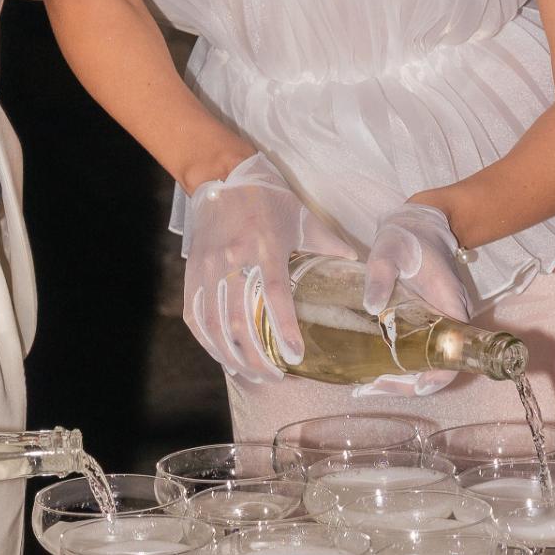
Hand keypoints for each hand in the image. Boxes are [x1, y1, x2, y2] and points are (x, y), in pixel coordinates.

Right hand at [184, 152, 349, 380]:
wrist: (223, 177)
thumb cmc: (270, 199)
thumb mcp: (304, 218)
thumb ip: (331, 245)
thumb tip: (361, 268)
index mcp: (266, 248)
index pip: (274, 296)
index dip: (284, 329)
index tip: (294, 357)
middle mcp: (233, 260)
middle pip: (240, 320)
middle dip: (255, 356)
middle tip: (273, 377)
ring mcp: (208, 267)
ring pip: (214, 323)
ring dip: (231, 355)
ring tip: (250, 374)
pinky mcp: (193, 271)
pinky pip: (194, 313)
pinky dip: (206, 340)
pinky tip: (221, 355)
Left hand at [351, 201, 474, 399]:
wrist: (417, 224)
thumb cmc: (405, 237)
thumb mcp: (388, 251)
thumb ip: (380, 275)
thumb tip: (372, 306)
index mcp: (450, 304)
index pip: (455, 351)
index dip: (438, 374)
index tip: (413, 384)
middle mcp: (451, 318)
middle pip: (440, 365)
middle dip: (410, 384)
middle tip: (373, 387)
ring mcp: (440, 321)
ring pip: (430, 361)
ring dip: (403, 378)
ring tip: (369, 385)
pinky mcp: (428, 320)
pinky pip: (420, 349)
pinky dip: (401, 364)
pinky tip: (374, 368)